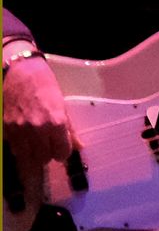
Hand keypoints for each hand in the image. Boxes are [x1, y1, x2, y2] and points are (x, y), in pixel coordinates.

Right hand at [2, 54, 76, 184]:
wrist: (20, 73)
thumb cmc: (45, 85)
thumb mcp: (62, 104)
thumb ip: (69, 128)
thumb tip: (79, 146)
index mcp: (56, 122)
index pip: (61, 152)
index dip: (63, 152)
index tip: (62, 149)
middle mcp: (37, 129)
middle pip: (44, 158)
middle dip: (49, 155)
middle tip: (50, 148)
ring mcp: (20, 130)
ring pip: (27, 156)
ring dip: (33, 154)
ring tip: (37, 146)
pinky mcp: (6, 129)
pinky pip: (14, 147)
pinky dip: (20, 147)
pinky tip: (25, 139)